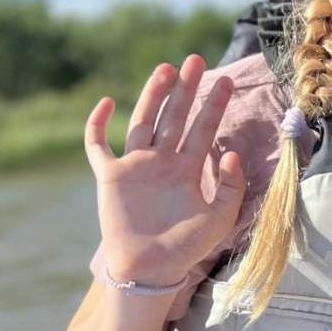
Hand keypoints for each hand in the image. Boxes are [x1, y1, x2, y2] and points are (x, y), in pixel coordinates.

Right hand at [84, 54, 244, 284]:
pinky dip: (98, 124)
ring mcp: (136, 165)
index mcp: (189, 169)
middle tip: (196, 61)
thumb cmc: (187, 247)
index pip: (204, 129)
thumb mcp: (221, 219)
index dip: (214, 106)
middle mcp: (162, 161)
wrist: (152, 269)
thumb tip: (232, 152)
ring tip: (166, 69)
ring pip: (143, 122)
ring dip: (153, 96)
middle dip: (186, 89)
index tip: (227, 81)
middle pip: (175, 116)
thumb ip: (232, 187)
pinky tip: (108, 103)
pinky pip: (98, 145)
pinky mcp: (110, 176)